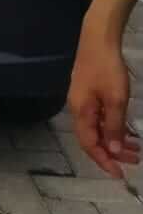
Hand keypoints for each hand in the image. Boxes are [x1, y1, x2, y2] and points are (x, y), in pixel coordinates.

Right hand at [68, 19, 140, 175]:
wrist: (98, 40)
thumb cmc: (106, 69)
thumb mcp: (115, 99)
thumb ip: (114, 126)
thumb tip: (112, 151)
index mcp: (81, 112)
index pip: (89, 144)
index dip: (103, 161)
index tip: (120, 174)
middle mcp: (78, 109)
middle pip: (92, 138)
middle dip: (112, 153)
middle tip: (135, 161)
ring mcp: (82, 101)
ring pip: (97, 129)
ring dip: (114, 141)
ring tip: (135, 149)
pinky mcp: (88, 94)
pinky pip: (99, 119)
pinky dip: (112, 129)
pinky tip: (126, 131)